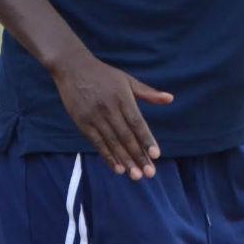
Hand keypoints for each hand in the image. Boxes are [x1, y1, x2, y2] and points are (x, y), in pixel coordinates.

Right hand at [51, 50, 173, 180]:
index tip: (156, 155)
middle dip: (139, 156)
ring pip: (113, 142)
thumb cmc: (104, 74)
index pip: (137, 122)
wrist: (73, 68)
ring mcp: (95, 116)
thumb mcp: (127, 80)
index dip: (146, 139)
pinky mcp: (82, 122)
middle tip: (150, 173)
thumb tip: (170, 99)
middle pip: (126, 136)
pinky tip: (117, 168)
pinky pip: (97, 143)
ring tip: (136, 175)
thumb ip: (148, 92)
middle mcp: (109, 108)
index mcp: (122, 96)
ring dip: (125, 160)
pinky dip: (108, 156)